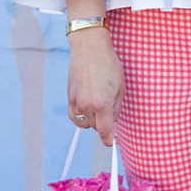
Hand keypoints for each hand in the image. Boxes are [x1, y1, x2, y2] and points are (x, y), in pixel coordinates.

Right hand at [67, 27, 124, 146]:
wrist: (90, 48)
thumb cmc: (109, 65)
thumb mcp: (120, 87)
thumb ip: (116, 108)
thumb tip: (113, 123)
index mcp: (102, 104)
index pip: (105, 131)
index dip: (110, 140)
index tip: (112, 142)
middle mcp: (87, 105)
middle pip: (96, 127)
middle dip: (104, 123)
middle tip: (110, 109)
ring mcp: (76, 102)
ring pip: (85, 123)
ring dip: (93, 120)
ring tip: (99, 106)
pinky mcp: (69, 97)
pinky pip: (74, 116)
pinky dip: (81, 117)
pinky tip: (87, 109)